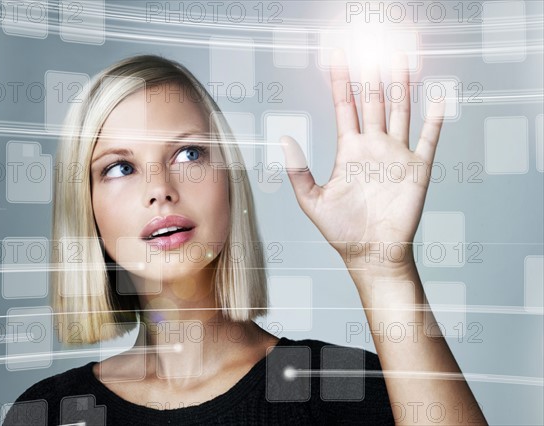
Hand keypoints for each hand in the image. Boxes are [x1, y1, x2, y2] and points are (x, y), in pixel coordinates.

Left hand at [280, 49, 444, 263]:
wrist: (371, 254)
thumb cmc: (342, 231)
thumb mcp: (312, 200)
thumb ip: (298, 170)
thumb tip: (284, 138)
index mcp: (349, 150)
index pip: (344, 105)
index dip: (340, 80)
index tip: (336, 56)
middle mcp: (373, 146)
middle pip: (373, 100)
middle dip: (372, 73)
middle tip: (371, 44)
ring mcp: (396, 155)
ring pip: (400, 110)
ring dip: (401, 85)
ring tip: (400, 58)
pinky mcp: (418, 169)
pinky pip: (429, 138)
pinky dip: (435, 118)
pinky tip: (438, 96)